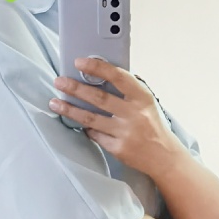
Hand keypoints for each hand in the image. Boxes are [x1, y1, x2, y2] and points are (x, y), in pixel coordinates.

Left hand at [49, 57, 181, 178]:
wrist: (163, 155)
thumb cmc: (151, 124)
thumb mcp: (146, 102)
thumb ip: (127, 90)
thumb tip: (99, 74)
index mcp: (142, 97)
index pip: (118, 77)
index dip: (97, 68)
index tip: (79, 62)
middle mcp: (134, 114)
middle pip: (99, 98)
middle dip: (75, 88)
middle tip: (59, 82)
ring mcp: (125, 132)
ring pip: (91, 118)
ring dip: (70, 109)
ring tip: (55, 102)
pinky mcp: (118, 148)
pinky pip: (95, 135)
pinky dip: (85, 128)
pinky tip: (76, 122)